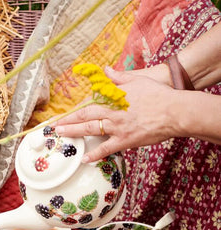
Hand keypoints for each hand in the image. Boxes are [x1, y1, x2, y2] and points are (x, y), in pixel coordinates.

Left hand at [53, 67, 180, 161]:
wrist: (174, 111)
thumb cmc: (158, 95)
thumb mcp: (137, 80)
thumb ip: (118, 77)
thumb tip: (105, 70)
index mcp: (114, 97)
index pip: (90, 102)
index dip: (76, 108)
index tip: (65, 112)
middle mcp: (113, 112)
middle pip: (85, 115)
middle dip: (68, 120)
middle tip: (54, 126)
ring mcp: (118, 127)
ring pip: (90, 129)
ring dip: (74, 133)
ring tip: (60, 136)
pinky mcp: (125, 140)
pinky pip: (106, 149)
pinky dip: (94, 154)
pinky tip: (83, 159)